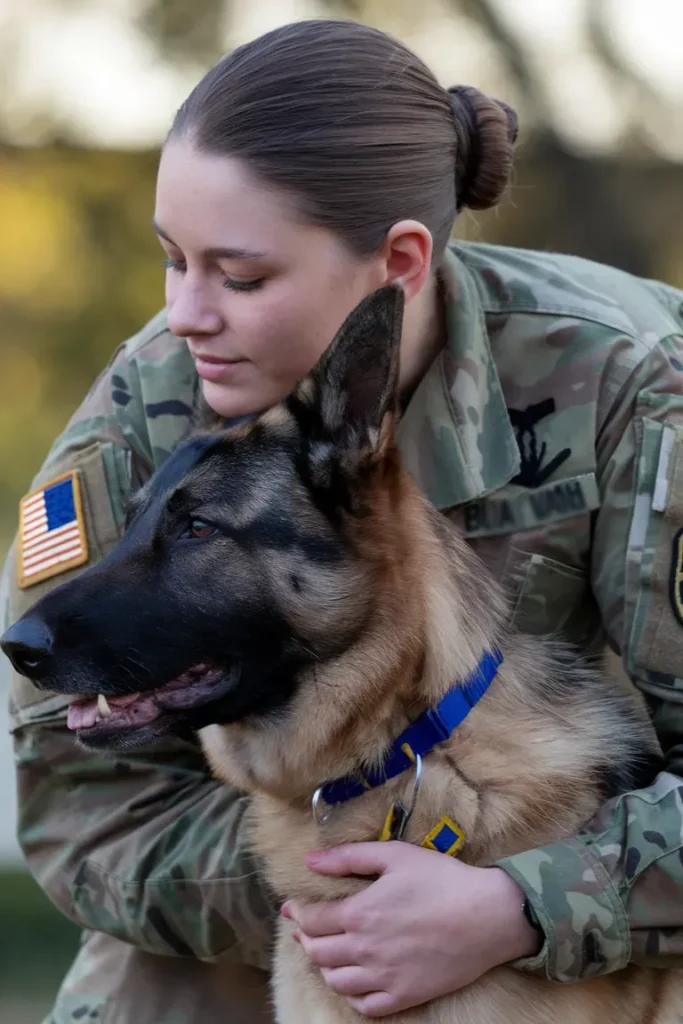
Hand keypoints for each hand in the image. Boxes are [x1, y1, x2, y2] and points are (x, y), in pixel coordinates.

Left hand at [281, 842, 538, 1018]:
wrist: (486, 916)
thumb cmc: (441, 879)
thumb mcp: (394, 855)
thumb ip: (348, 857)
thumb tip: (310, 861)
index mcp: (359, 913)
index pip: (311, 919)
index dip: (297, 912)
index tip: (292, 907)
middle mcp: (365, 950)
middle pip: (317, 951)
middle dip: (306, 937)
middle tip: (308, 928)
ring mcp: (384, 977)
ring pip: (335, 981)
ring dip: (324, 965)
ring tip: (328, 951)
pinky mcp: (404, 995)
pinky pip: (364, 1005)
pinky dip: (350, 993)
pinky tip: (353, 979)